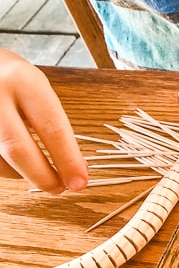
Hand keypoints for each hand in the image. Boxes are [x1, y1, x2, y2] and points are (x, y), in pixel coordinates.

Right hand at [0, 49, 86, 192]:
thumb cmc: (10, 78)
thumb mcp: (35, 88)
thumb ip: (51, 123)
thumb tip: (74, 166)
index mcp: (23, 81)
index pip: (52, 128)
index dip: (68, 160)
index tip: (80, 182)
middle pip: (18, 149)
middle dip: (42, 176)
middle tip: (60, 189)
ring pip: (0, 160)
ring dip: (22, 173)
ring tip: (37, 169)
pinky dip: (5, 167)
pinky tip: (13, 160)